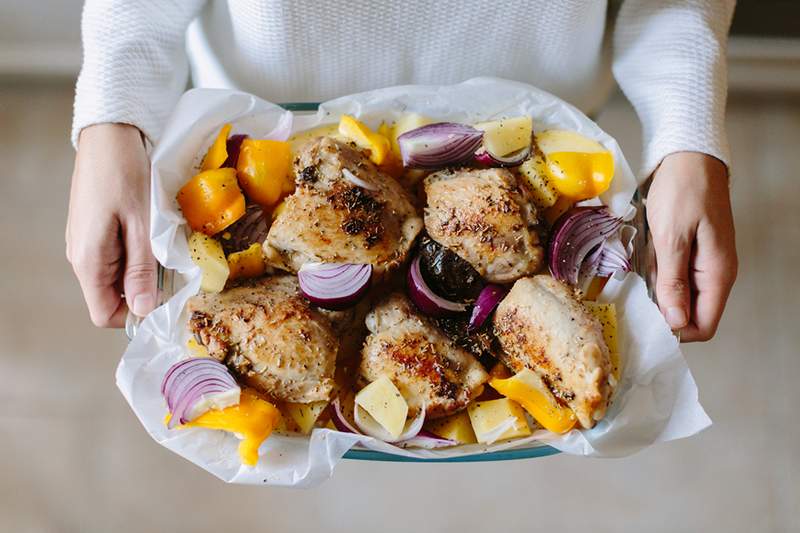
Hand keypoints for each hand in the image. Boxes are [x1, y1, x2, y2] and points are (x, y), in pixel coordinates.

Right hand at [66, 123, 156, 326]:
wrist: (109, 135)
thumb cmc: (124, 173)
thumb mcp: (141, 224)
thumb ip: (140, 269)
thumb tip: (142, 309)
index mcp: (88, 260)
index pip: (104, 314)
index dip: (135, 315)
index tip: (165, 302)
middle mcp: (81, 257)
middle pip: (111, 297)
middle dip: (143, 292)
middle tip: (172, 273)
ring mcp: (85, 244)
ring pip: (115, 278)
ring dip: (142, 273)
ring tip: (163, 250)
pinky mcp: (93, 232)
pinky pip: (115, 258)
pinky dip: (136, 256)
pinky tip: (151, 237)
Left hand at [646, 152, 736, 341]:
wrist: (689, 157)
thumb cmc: (683, 191)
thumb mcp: (671, 238)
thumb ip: (673, 281)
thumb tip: (676, 322)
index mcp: (717, 274)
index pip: (704, 326)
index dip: (676, 330)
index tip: (648, 319)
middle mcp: (715, 273)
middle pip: (690, 312)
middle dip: (662, 307)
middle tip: (637, 288)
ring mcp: (705, 262)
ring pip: (679, 293)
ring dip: (657, 287)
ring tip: (640, 266)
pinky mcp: (692, 251)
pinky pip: (675, 274)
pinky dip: (658, 271)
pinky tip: (644, 256)